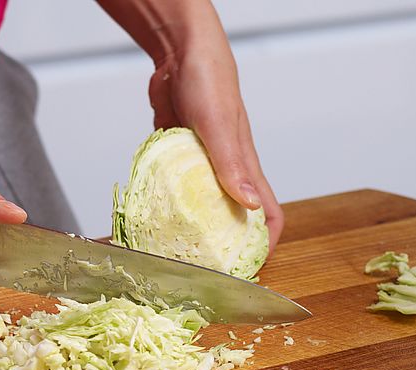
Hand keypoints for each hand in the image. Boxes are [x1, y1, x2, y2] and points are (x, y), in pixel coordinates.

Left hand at [148, 29, 283, 250]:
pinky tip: (148, 220)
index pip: (267, 217)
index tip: (244, 269)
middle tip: (197, 270)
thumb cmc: (209, 80)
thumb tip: (249, 206)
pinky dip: (165, 207)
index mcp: (246, 168)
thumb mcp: (218, 125)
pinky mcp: (179, 161)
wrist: (179, 53)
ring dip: (189, 230)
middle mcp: (227, 173)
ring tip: (168, 253)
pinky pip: (175, 192)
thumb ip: (231, 165)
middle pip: (233, 221)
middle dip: (221, 248)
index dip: (262, 246)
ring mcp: (202, 168)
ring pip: (202, 209)